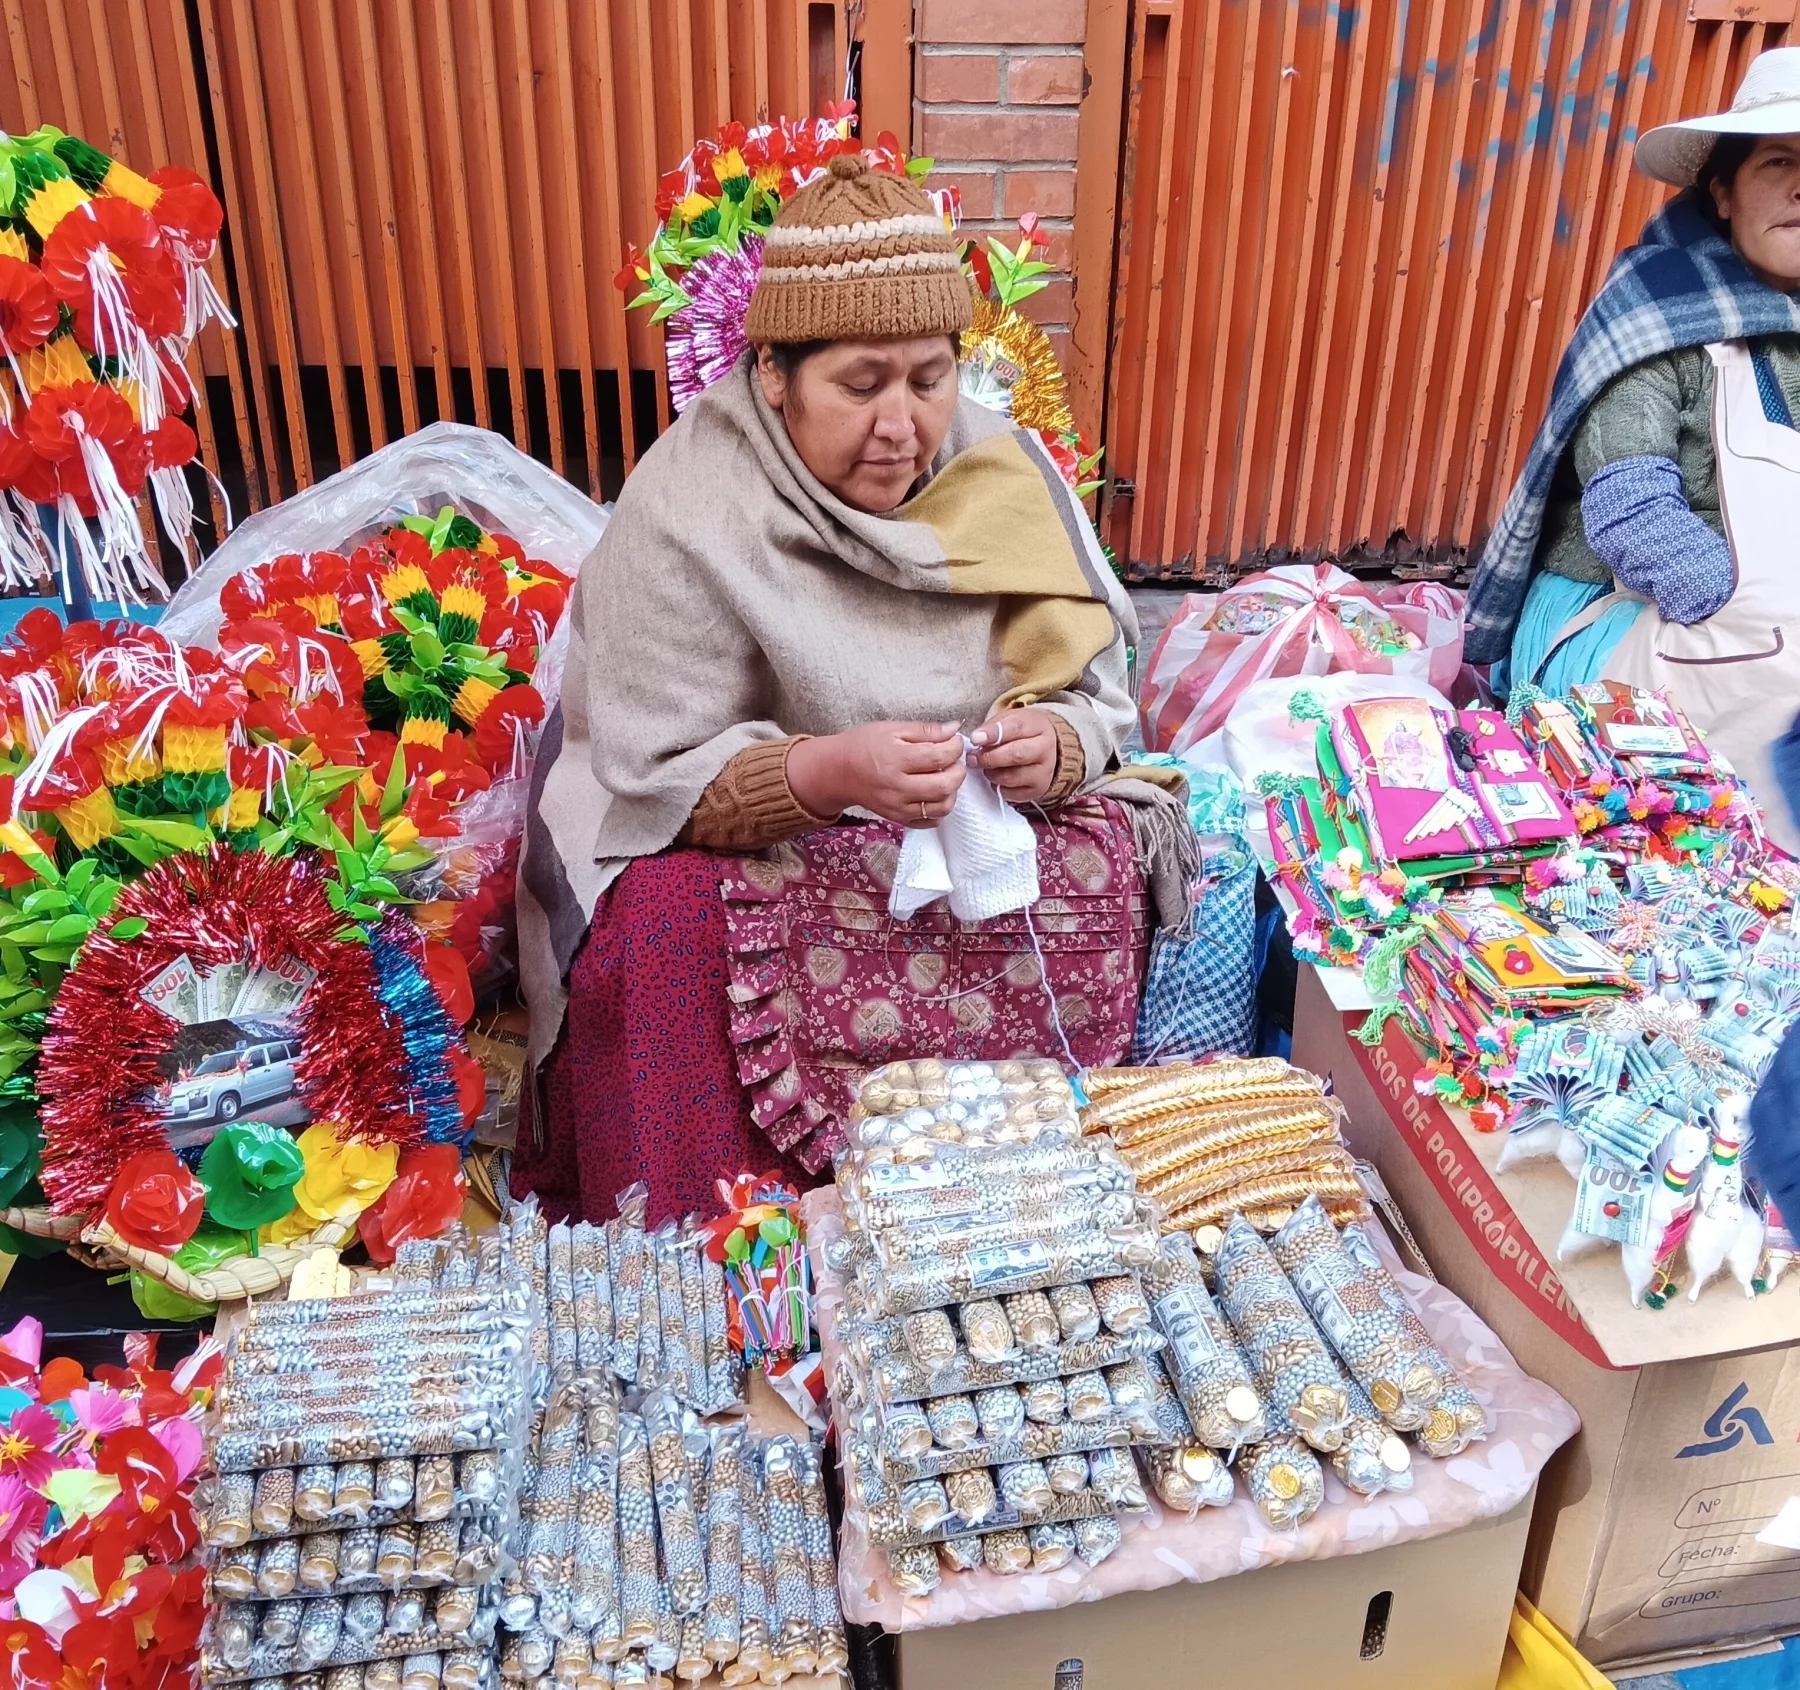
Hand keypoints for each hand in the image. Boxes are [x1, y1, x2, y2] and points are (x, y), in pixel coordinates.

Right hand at [786, 721, 966, 826]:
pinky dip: (939, 808)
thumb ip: (925, 730)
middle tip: (952, 760)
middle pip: (945, 785)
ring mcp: (898, 807)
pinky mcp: (899, 819)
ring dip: (952, 791)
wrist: (838, 772)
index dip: (955, 747)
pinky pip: (930, 822)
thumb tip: (954, 729)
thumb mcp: (892, 729)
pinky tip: (933, 793)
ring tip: (943, 776)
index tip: (954, 741)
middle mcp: (897, 787)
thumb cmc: (864, 745)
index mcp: (896, 760)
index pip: (939, 757)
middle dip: (958, 770)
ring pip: (943, 807)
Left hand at [969, 708, 1060, 804]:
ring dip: (991, 773)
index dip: (993, 734)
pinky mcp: (1037, 791)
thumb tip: (976, 739)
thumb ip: (992, 728)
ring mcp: (1043, 773)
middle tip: (972, 758)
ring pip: (1011, 777)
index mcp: (1038, 727)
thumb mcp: (1008, 720)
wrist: (1044, 750)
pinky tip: (996, 777)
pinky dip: (997, 786)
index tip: (975, 739)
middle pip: (1016, 755)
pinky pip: (1010, 793)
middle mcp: (1045, 750)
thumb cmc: (1021, 733)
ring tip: (985, 767)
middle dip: (989, 757)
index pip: (1015, 728)